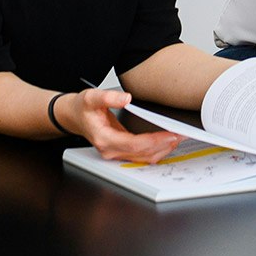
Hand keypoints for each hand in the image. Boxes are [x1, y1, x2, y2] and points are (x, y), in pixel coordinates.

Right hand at [59, 88, 183, 162]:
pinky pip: (142, 156)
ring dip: (163, 150)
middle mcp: (111, 150)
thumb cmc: (83, 109)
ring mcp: (116, 153)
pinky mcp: (122, 152)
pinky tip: (167, 142)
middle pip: (143, 154)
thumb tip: (125, 98)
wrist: (74, 116)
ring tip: (178, 138)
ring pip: (144, 158)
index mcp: (104, 138)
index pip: (134, 144)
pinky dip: (156, 150)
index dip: (154, 141)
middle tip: (182, 135)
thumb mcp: (91, 98)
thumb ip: (108, 97)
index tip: (170, 134)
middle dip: (164, 145)